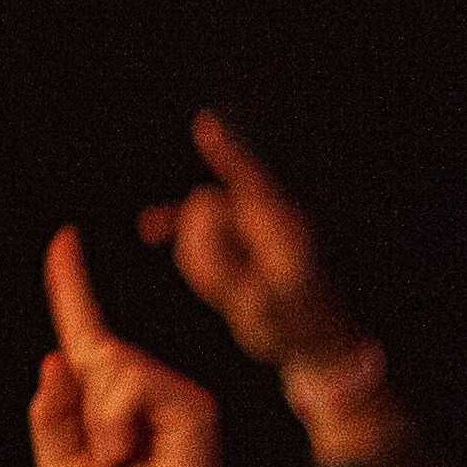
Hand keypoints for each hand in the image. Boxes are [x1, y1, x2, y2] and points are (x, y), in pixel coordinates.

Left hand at [28, 231, 253, 466]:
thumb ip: (51, 415)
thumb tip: (57, 358)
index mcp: (108, 404)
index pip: (86, 334)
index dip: (71, 287)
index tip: (62, 240)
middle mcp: (144, 389)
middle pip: (91, 351)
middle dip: (79, 409)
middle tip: (105, 462)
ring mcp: (173, 394)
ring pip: (111, 363)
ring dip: (99, 421)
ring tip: (121, 463)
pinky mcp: (194, 405)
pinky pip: (133, 382)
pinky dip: (117, 422)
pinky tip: (134, 457)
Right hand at [138, 112, 364, 375]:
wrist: (316, 341)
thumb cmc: (299, 327)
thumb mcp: (268, 311)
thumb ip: (233, 274)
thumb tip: (206, 232)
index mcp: (284, 228)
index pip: (251, 182)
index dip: (228, 155)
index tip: (206, 125)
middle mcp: (268, 217)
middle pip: (209, 208)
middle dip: (203, 247)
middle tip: (228, 290)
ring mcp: (251, 226)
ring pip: (199, 223)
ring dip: (200, 259)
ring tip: (230, 294)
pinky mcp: (239, 238)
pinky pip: (198, 225)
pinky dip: (176, 227)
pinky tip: (150, 230)